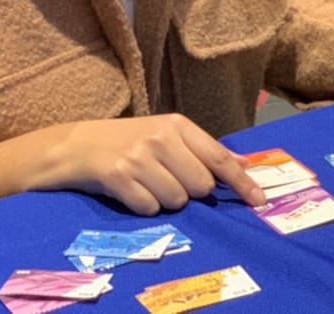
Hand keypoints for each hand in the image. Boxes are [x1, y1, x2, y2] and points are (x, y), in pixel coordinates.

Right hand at [0, 113, 264, 213]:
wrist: (74, 145)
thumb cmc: (125, 142)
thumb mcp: (164, 136)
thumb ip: (200, 151)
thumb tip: (241, 167)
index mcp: (177, 125)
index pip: (219, 157)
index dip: (241, 182)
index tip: (259, 201)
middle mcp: (161, 137)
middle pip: (200, 186)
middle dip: (188, 192)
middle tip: (165, 181)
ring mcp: (139, 156)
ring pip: (175, 200)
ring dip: (163, 201)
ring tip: (144, 184)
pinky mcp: (118, 176)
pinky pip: (148, 208)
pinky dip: (142, 207)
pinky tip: (129, 192)